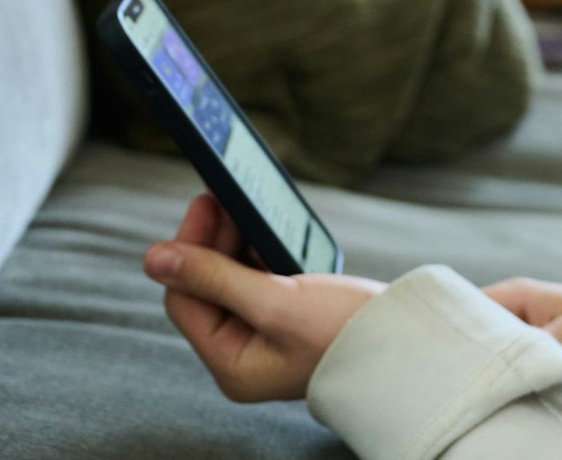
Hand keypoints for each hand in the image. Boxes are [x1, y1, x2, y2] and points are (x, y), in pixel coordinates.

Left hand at [145, 193, 383, 401]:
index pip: (185, 300)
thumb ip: (214, 277)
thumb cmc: (344, 330)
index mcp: (232, 364)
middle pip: (206, 289)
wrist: (408, 344)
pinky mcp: (288, 321)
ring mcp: (266, 339)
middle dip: (212, 242)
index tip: (205, 203)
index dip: (188, 251)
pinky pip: (258, 282)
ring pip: (231, 281)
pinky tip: (267, 232)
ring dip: (235, 243)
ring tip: (245, 209)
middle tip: (223, 197)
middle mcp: (243, 355)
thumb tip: (153, 258)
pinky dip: (259, 254)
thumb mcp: (275, 300)